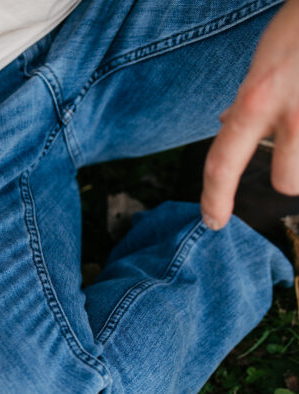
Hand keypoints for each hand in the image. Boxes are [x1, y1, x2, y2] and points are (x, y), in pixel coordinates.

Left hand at [201, 0, 298, 228]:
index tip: (213, 221)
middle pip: (289, 182)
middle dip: (291, 172)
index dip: (215, 198)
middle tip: (292, 144)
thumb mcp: (263, 62)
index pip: (222, 164)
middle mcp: (294, 116)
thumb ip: (248, 101)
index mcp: (257, 100)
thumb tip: (229, 123)